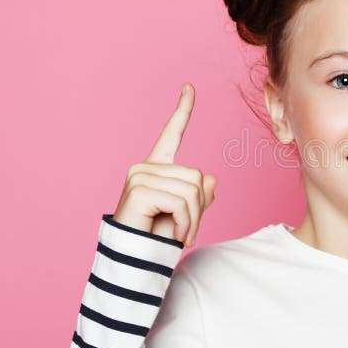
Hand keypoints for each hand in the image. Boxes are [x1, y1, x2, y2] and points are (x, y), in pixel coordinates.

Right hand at [112, 82, 216, 246]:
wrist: (136, 260)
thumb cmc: (158, 237)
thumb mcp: (187, 214)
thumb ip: (200, 195)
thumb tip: (211, 178)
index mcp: (157, 167)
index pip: (172, 133)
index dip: (183, 110)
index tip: (189, 87)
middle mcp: (145, 167)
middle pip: (196, 177)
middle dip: (199, 209)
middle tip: (188, 230)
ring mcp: (139, 176)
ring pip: (192, 190)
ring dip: (193, 219)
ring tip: (182, 234)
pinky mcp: (139, 189)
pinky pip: (181, 201)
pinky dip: (185, 222)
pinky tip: (175, 234)